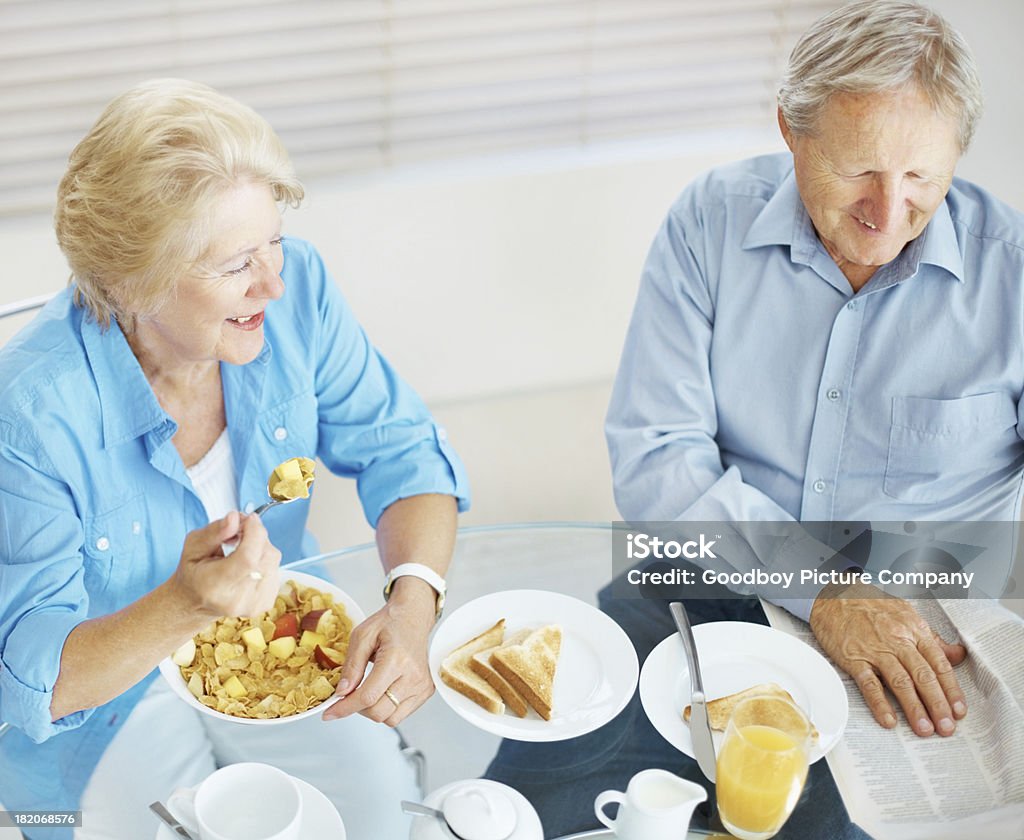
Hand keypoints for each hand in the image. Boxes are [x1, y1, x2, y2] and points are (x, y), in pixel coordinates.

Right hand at [171, 512, 280, 618]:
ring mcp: (253, 605)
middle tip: (240, 533)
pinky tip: (249, 565)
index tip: (248, 519)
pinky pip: (276, 570)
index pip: (247, 558)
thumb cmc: (194, 574)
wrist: (196, 603)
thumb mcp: (193, 547)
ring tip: (241, 551)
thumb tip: (235, 518)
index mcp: (214, 586)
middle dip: (256, 536)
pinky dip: (265, 561)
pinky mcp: (265, 604)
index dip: (254, 532)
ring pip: (273, 561)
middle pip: (264, 556)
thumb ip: (215, 531)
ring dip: (261, 548)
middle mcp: (236, 600)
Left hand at [321, 578, 436, 725]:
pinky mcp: (426, 691)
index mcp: (397, 659)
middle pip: (378, 712)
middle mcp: (414, 675)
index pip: (368, 696)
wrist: (413, 617)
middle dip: (357, 708)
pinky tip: (383, 691)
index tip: (329, 713)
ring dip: (373, 711)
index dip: (345, 708)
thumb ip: (351, 666)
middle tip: (349, 695)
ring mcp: (422, 686)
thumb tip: (341, 693)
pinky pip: (401, 715)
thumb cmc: (389, 623)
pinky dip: (387, 709)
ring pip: (390, 719)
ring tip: (369, 691)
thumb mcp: (362, 636)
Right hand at [810, 581, 966, 736]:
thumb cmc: (871, 606)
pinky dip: (879, 703)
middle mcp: (898, 640)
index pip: (939, 664)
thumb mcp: (907, 615)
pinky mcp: (853, 658)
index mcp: (914, 630)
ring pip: (900, 681)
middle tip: (946, 727)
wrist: (835, 595)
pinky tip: (888, 719)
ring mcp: (875, 650)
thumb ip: (933, 639)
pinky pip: (868, 683)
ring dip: (914, 708)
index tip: (958, 711)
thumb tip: (957, 655)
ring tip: (924, 729)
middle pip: (923, 676)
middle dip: (938, 704)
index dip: (951, 690)